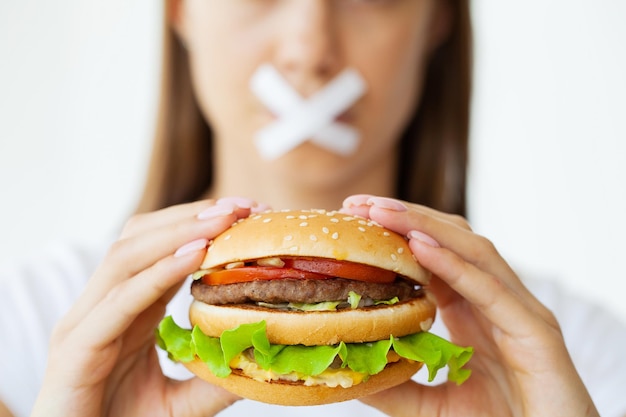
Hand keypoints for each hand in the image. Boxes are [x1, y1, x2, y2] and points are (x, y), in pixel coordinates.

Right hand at [31, 197, 265, 416]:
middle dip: (193, 216)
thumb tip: (258, 362)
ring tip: (224, 219)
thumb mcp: (179, 403)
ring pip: (127, 255)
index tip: (249, 213)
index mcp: (127, 309)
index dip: (202, 225)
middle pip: (143, 237)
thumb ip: (212, 381)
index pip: (161, 249)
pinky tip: (194, 255)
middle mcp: (103, 305)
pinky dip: (158, 272)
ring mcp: (86, 322)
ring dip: (179, 231)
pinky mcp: (77, 347)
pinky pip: (120, 299)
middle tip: (243, 205)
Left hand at [342, 195, 598, 416]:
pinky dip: (454, 265)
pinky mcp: (536, 331)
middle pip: (452, 241)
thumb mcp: (435, 406)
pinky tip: (419, 247)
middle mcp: (499, 300)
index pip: (434, 256)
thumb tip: (350, 372)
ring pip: (473, 251)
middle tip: (360, 203)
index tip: (355, 216)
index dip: (397, 232)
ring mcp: (520, 310)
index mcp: (475, 310)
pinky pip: (490, 290)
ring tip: (381, 212)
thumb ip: (397, 386)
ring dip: (425, 227)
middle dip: (405, 217)